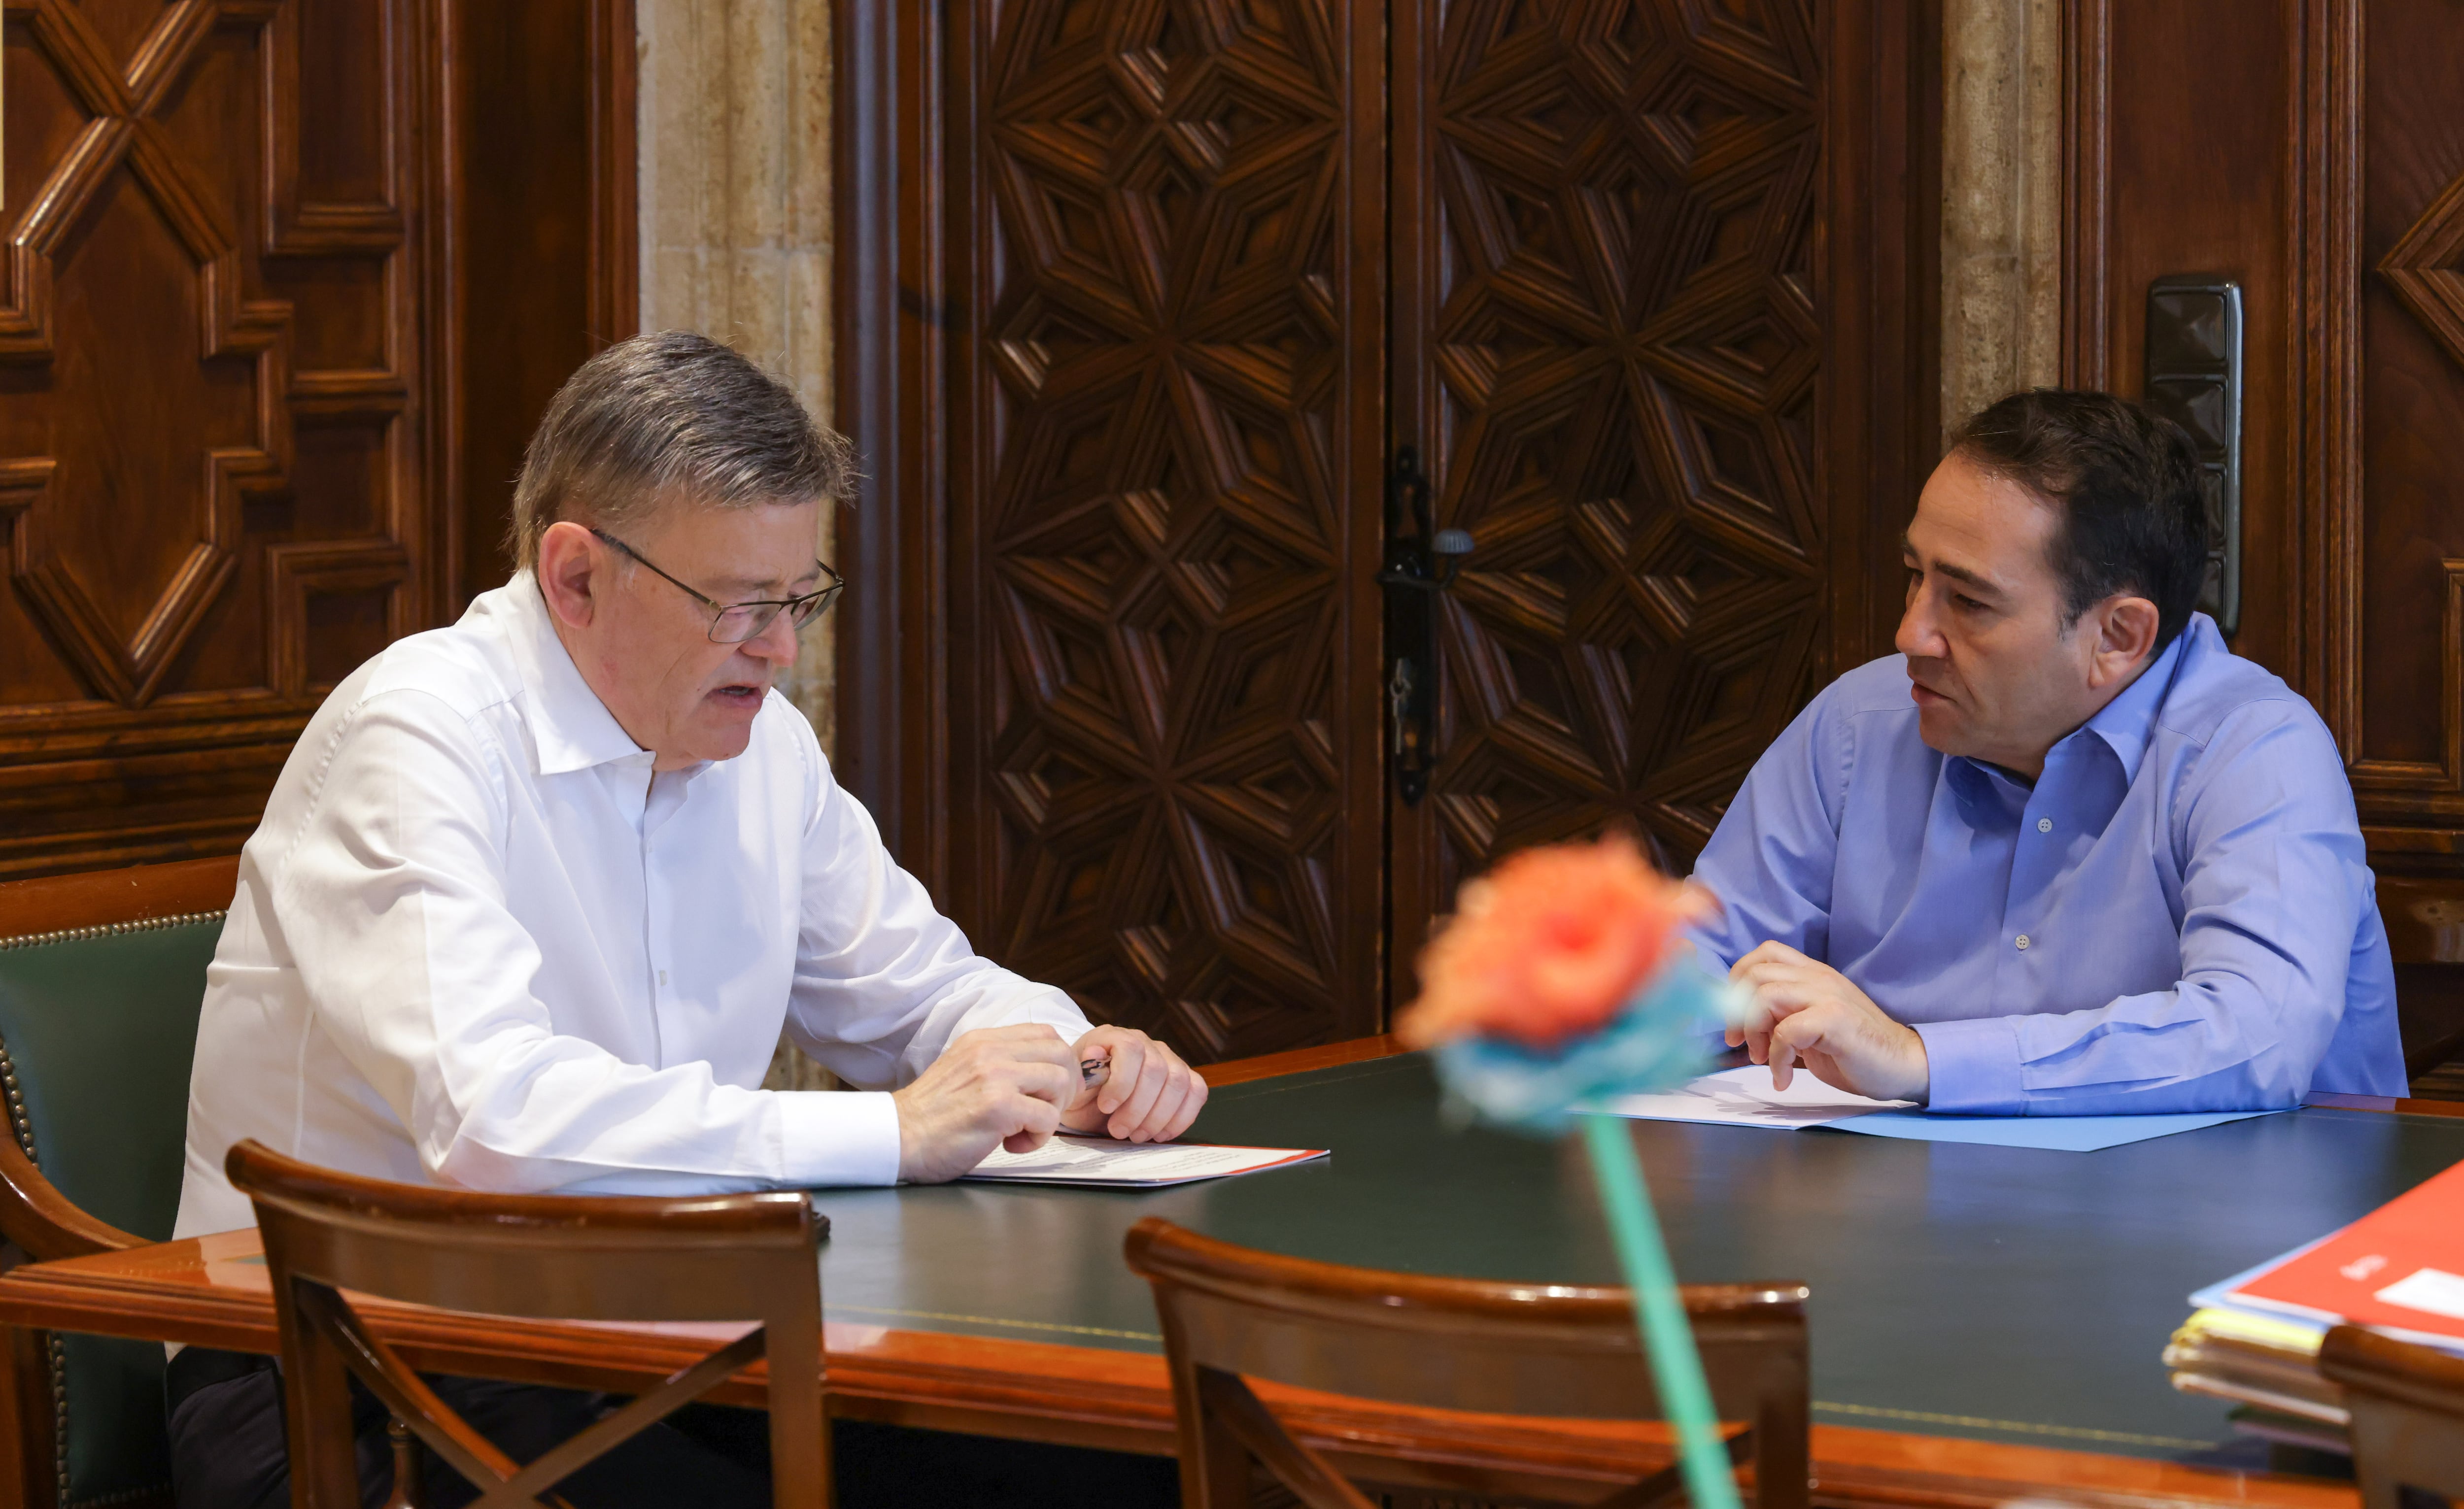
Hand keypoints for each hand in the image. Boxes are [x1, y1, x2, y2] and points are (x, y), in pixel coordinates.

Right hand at [891, 1025, 1078, 1182]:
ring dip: (1051, 1113)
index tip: (1048, 1091)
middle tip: (1044, 1113)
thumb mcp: (963, 1070)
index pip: (1045, 1034)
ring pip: (1060, 1082)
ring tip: (1025, 1129)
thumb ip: (998, 1063)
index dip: (1059, 1063)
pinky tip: (1012, 1144)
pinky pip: (1047, 1118)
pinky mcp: (998, 1106)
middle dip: (1064, 1089)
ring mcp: (995, 1076)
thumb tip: (1041, 1072)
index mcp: (983, 1040)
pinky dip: (1039, 1138)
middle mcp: (990, 1051)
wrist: (897, 1138)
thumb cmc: (931, 1116)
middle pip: (1061, 1054)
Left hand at [1060, 1025, 1206, 1142]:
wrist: (1090, 1104)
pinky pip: (1197, 1092)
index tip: (1105, 1108)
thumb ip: (1082, 1071)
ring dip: (1159, 1117)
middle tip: (1119, 1131)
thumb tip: (1095, 1053)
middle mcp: (1145, 1043)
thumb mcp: (1073, 1086)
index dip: (1122, 1081)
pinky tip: (1160, 1134)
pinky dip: (1182, 1118)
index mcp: (1113, 1038)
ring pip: (1179, 1082)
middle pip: (1157, 1070)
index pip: (1131, 1049)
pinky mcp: (1184, 1079)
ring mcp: (1168, 1059)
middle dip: (1138, 1108)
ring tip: (1137, 1135)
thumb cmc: (1082, 1094)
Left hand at [1725, 942, 1929, 1102]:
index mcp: (1812, 975)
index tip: (1734, 1020)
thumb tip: (1738, 1022)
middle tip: (1741, 1043)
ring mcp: (1829, 996)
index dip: (1737, 982)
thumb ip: (1779, 1015)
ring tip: (1765, 1060)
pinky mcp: (1837, 1020)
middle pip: (1755, 973)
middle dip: (1735, 1011)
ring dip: (1754, 1032)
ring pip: (1766, 996)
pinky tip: (1784, 1077)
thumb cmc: (1854, 1051)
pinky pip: (1787, 1030)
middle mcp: (1819, 978)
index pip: (1763, 955)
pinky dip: (1776, 1058)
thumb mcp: (1808, 1026)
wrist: (1904, 1066)